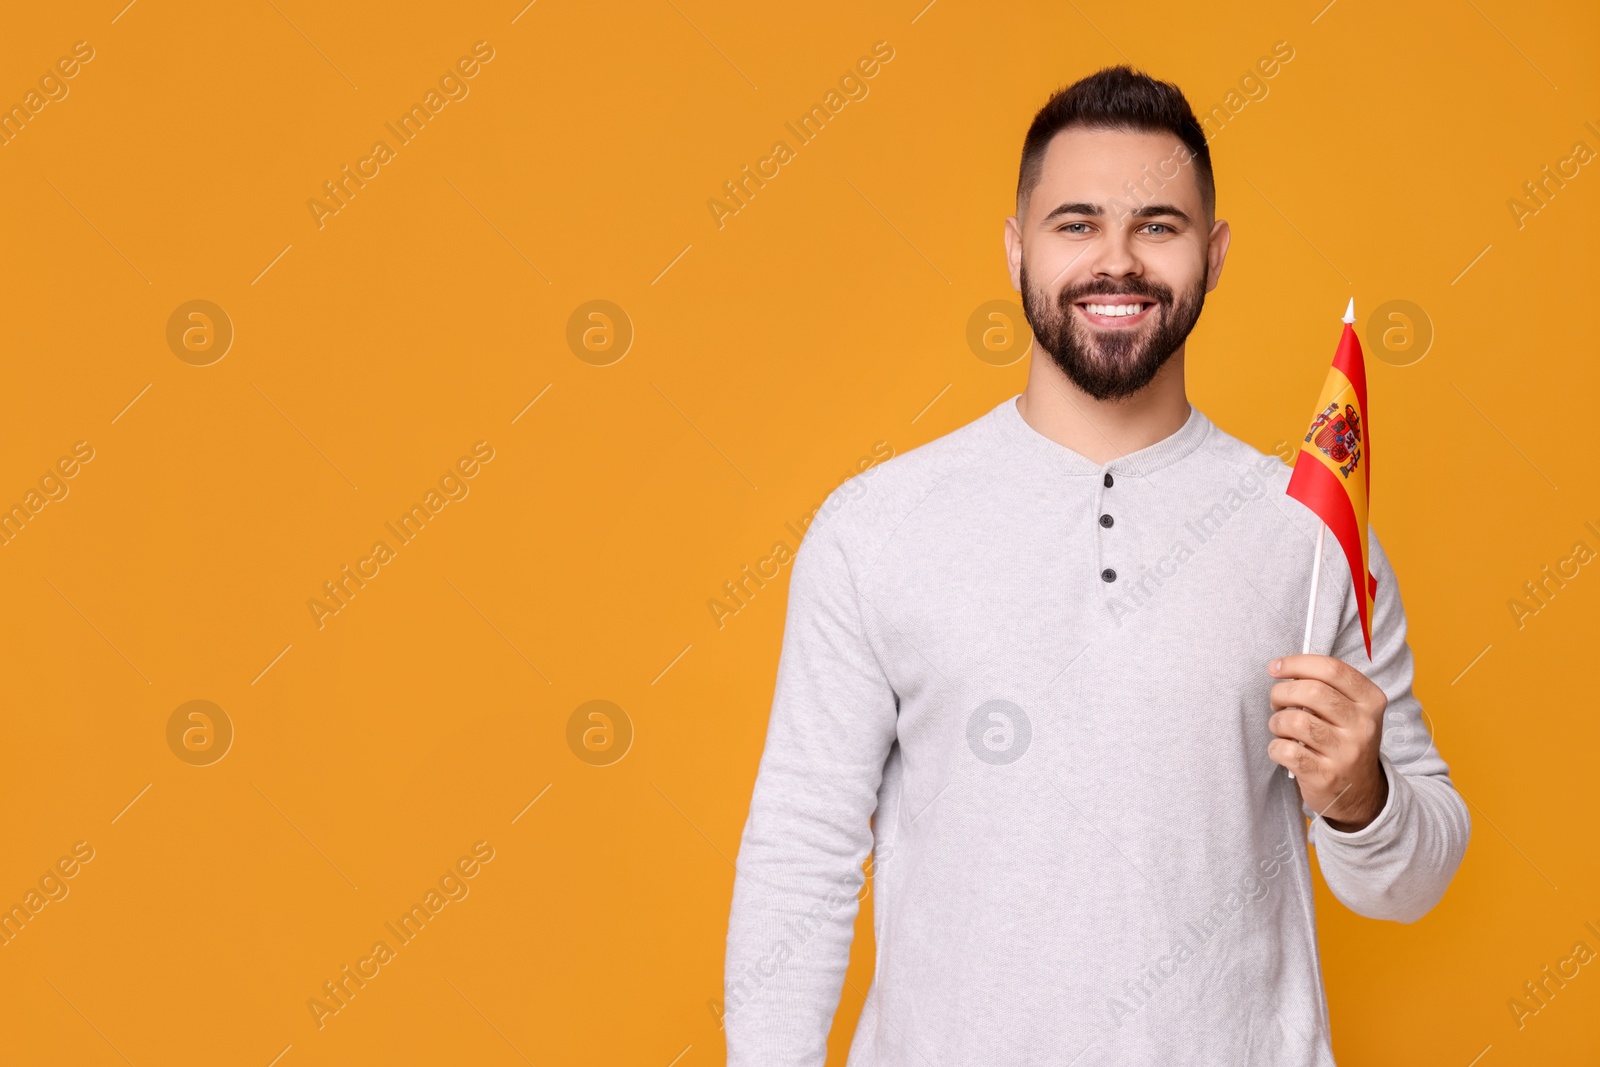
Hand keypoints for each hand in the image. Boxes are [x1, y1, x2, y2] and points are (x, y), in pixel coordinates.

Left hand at [1266, 654, 1388, 831]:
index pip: (1332, 669)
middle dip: (1281, 692)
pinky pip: (1286, 750)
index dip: (1296, 663)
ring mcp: (1346, 753)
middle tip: (1276, 701)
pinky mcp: (1325, 775)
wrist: (1360, 793)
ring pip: (1295, 720)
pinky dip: (1275, 747)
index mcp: (1371, 701)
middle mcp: (1362, 726)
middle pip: (1311, 691)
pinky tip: (1283, 749)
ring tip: (1281, 727)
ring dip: (1277, 721)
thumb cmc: (1344, 740)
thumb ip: (1325, 686)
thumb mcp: (1351, 711)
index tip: (1275, 667)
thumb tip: (1281, 668)